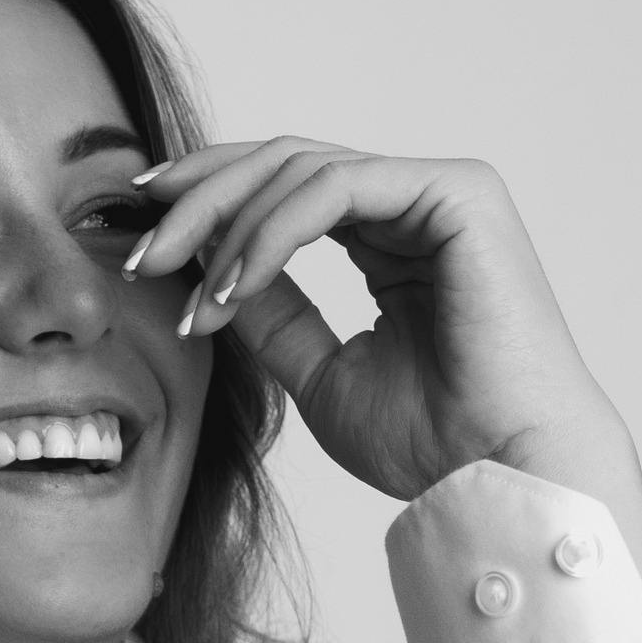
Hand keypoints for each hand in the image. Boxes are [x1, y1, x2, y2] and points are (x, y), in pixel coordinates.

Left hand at [125, 140, 630, 506]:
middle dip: (199, 201)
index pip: (285, 190)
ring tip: (190, 294)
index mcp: (393, 240)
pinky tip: (235, 281)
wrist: (501, 480)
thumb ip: (268, 312)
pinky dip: (272, 231)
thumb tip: (198, 266)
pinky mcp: (458, 193)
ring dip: (227, 225)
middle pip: (283, 162)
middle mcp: (418, 205)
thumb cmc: (433, 445)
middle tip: (140, 251)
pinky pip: (336, 187)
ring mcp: (441, 192)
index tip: (140, 236)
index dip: (207, 201)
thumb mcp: (319, 372)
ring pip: (300, 167)